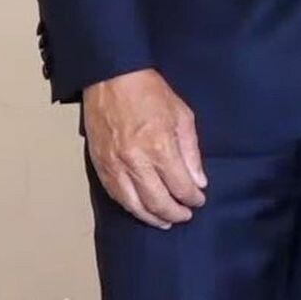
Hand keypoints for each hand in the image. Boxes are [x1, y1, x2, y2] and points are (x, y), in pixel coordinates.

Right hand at [84, 68, 207, 228]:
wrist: (112, 78)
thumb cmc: (150, 92)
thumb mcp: (182, 114)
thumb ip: (191, 151)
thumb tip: (198, 181)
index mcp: (160, 147)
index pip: (180, 186)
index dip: (192, 198)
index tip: (199, 200)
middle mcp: (136, 162)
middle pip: (158, 202)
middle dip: (175, 213)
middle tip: (185, 215)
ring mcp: (116, 166)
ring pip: (135, 205)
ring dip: (152, 217)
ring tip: (165, 221)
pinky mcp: (101, 166)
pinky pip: (116, 196)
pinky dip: (131, 207)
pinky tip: (141, 210)